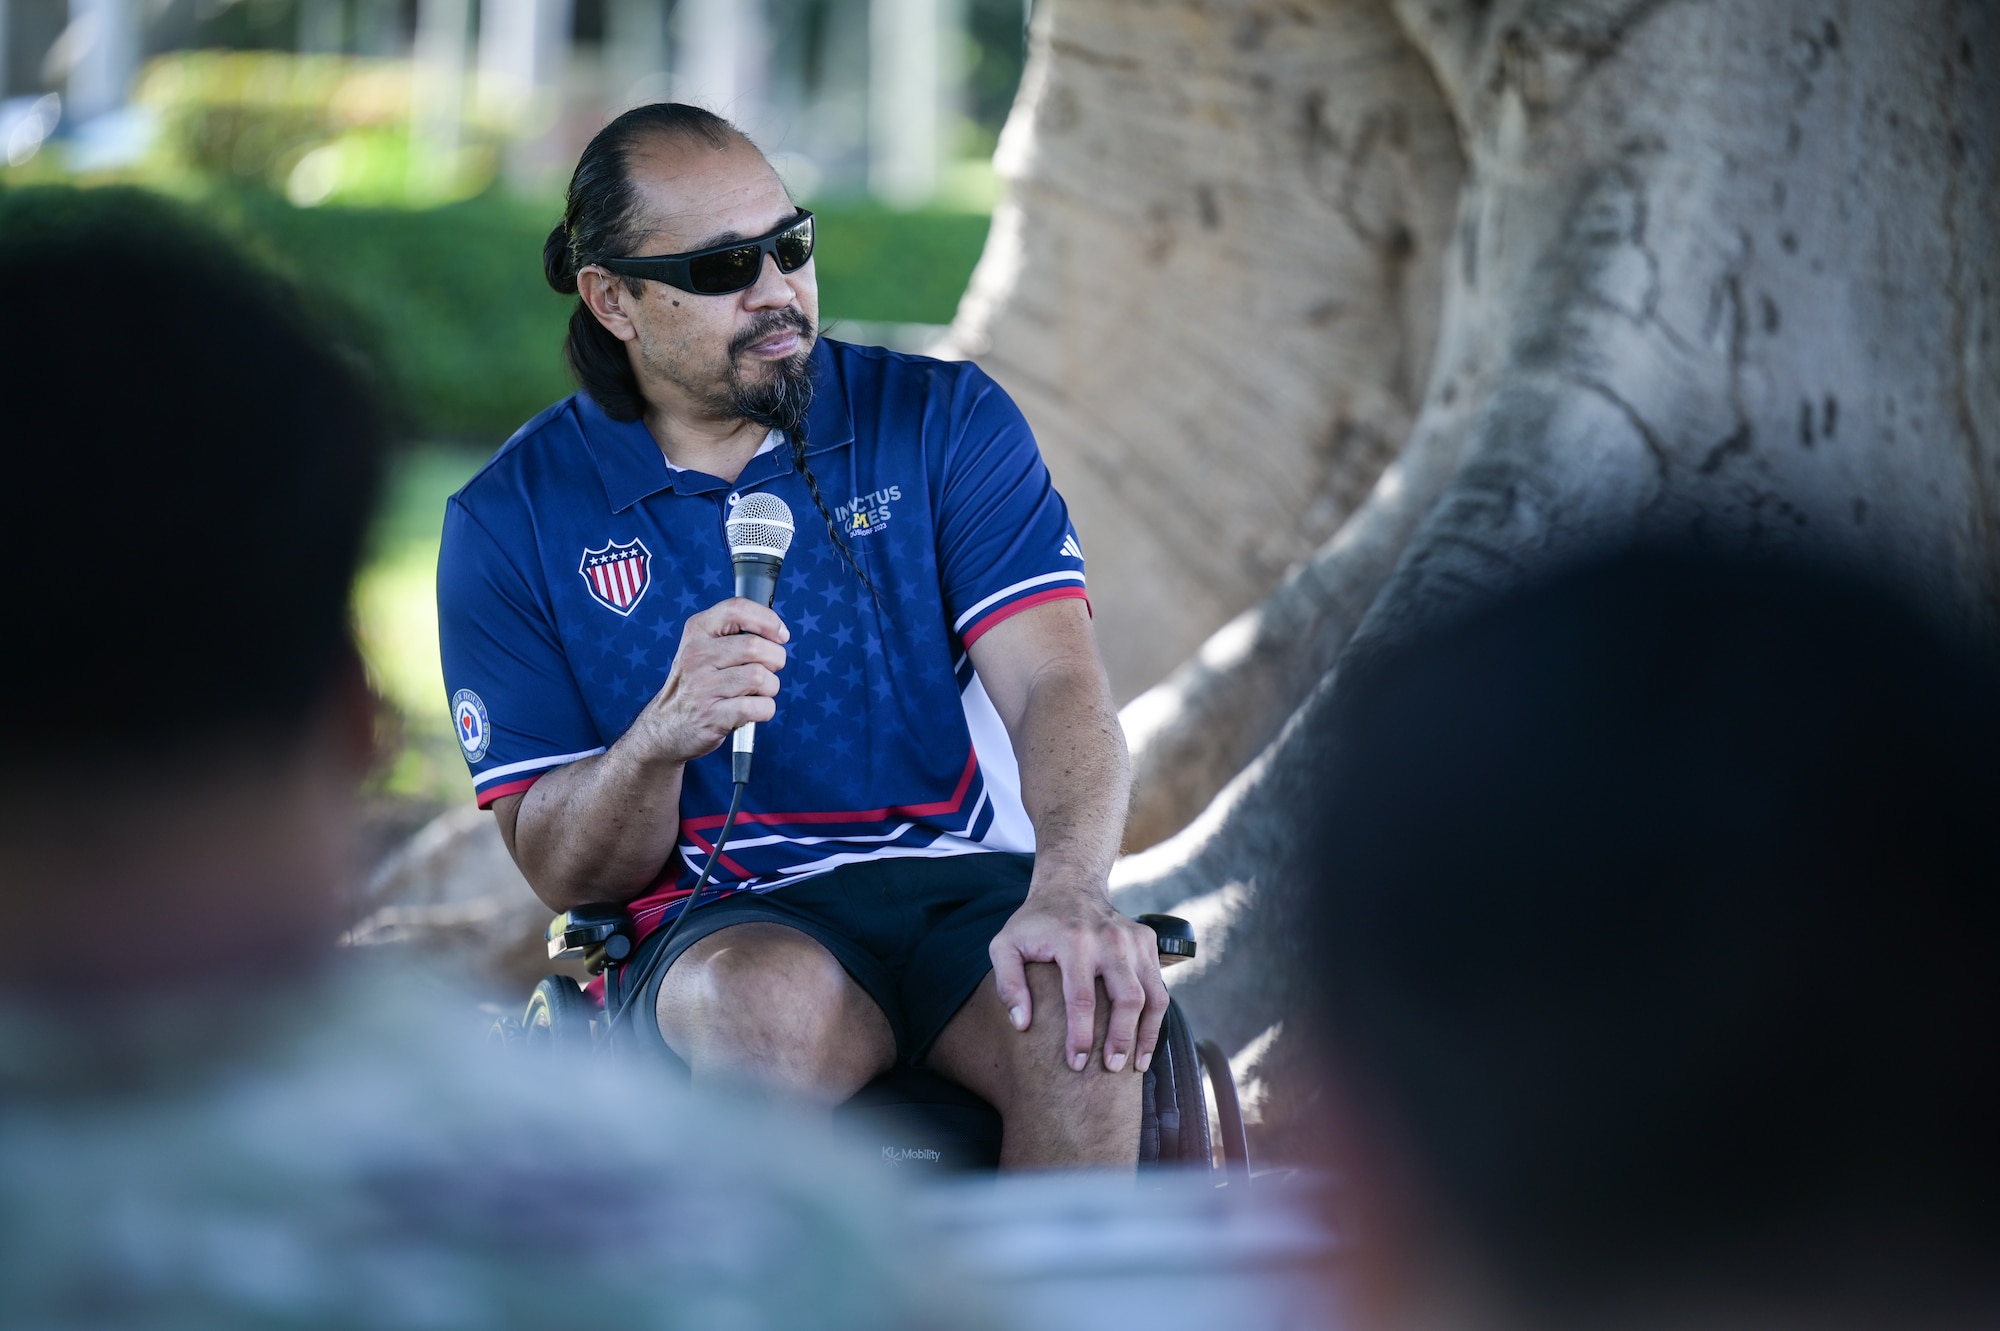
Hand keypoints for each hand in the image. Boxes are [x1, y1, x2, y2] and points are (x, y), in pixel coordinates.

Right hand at [631, 598, 787, 765]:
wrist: (666, 727)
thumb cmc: (695, 685)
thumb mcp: (703, 648)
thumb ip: (734, 634)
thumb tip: (778, 632)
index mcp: (696, 632)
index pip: (737, 609)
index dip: (768, 619)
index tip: (780, 635)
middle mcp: (696, 656)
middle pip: (756, 646)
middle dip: (775, 660)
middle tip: (768, 670)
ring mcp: (702, 687)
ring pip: (761, 677)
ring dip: (769, 688)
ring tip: (755, 693)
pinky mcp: (712, 716)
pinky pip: (759, 707)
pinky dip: (765, 710)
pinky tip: (751, 711)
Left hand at [988, 880, 1170, 1072]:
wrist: (1070, 885)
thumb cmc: (1034, 924)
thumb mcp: (1005, 945)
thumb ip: (1007, 984)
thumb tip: (1021, 1023)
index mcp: (1074, 940)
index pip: (1081, 998)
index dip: (1080, 1036)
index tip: (1076, 1064)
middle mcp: (1110, 938)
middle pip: (1127, 999)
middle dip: (1121, 1039)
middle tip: (1111, 1068)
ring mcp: (1133, 939)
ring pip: (1153, 995)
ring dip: (1147, 1034)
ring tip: (1136, 1065)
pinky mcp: (1148, 941)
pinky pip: (1158, 986)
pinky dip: (1156, 1018)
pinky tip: (1145, 1041)